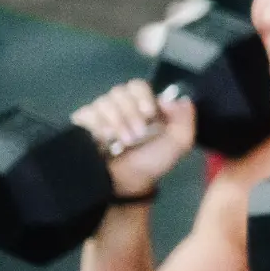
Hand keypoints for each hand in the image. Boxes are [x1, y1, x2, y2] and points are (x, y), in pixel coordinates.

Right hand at [71, 81, 195, 199]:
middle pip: (120, 91)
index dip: (143, 96)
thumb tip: (178, 98)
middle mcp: (121, 108)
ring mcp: (101, 115)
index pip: (137, 86)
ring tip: (122, 143)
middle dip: (131, 113)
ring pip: (103, 102)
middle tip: (138, 134)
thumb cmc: (152, 162)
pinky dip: (97, 125)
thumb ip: (185, 119)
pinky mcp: (84, 125)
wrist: (127, 184)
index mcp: (142, 108)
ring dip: (117, 122)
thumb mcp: (178, 143)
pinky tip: (104, 140)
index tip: (150, 113)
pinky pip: (87, 113)